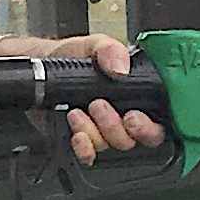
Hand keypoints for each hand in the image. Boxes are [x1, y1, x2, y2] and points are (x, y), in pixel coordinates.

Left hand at [25, 33, 166, 166]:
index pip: (156, 122)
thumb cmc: (72, 56)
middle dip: (117, 128)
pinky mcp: (82, 139)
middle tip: (99, 107)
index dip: (149, 127)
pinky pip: (89, 155)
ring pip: (109, 145)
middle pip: (133, 139)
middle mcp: (121, 116)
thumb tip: (121, 68)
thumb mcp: (93, 45)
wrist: (43, 65)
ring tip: (78, 110)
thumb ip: (109, 50)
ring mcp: (101, 130)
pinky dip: (84, 147)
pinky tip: (76, 133)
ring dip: (94, 130)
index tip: (133, 117)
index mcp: (133, 95)